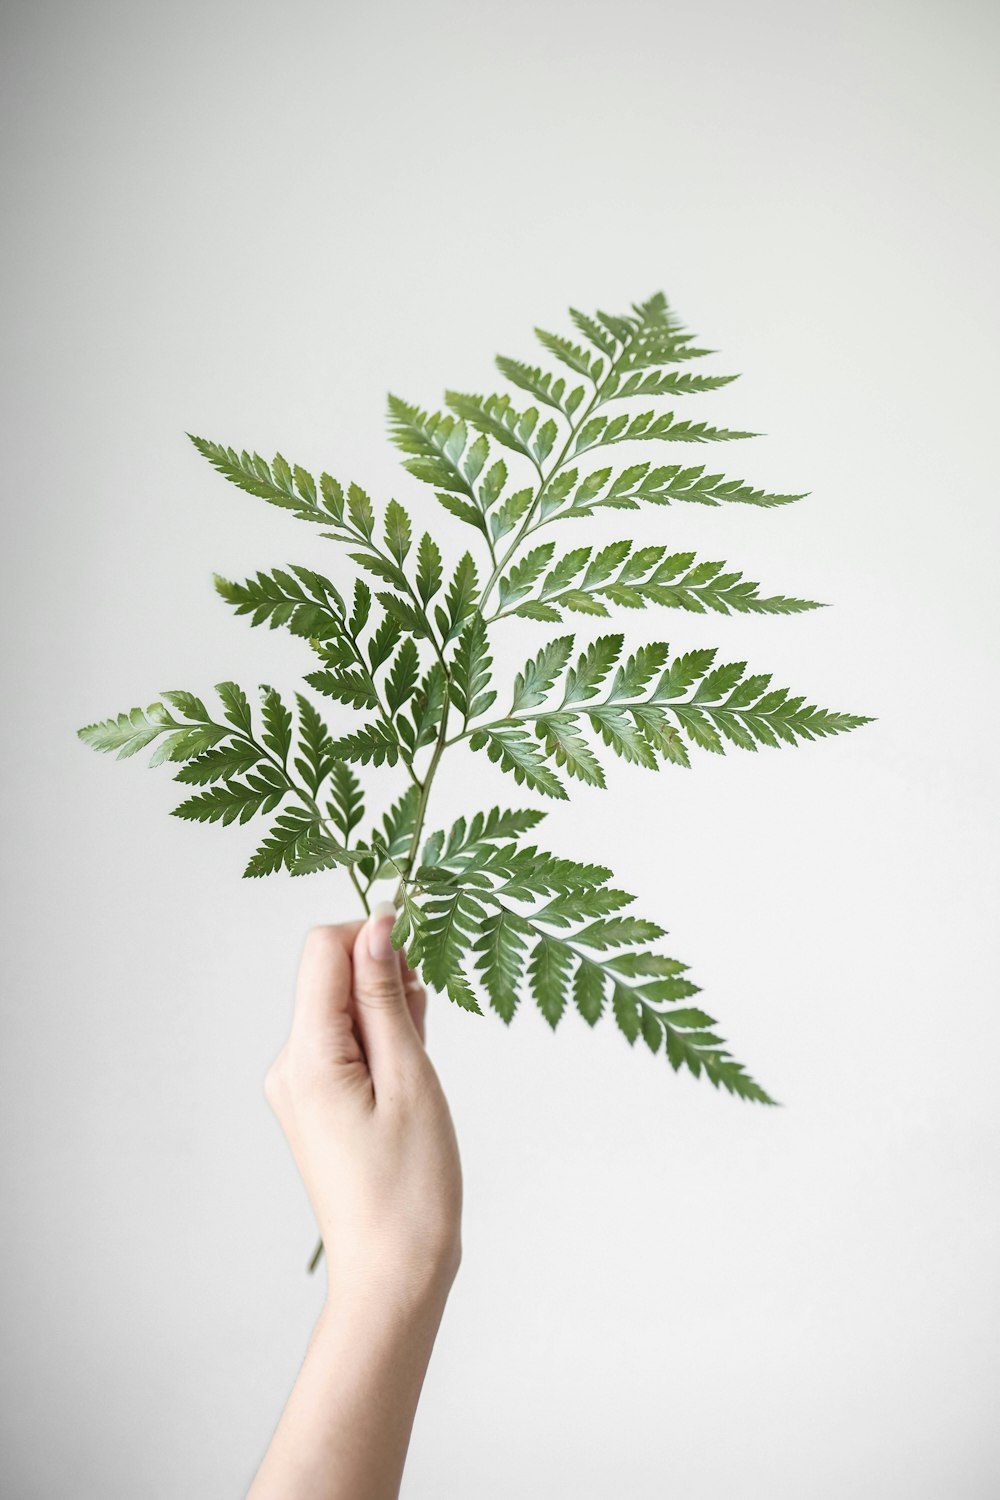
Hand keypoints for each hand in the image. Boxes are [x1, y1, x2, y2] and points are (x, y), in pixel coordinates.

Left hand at [264, 904, 462, 1303]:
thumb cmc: (411, 1187)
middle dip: (386, 979)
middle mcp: (289, 1065)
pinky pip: (344, 1044)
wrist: (393, 1274)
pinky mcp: (315, 1103)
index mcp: (306, 1056)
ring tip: (422, 1064)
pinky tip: (411, 1074)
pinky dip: (381, 1042)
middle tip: (428, 1026)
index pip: (324, 949)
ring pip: (342, 1010)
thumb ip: (386, 998)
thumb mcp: (410, 1079)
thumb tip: (376, 927)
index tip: (421, 959)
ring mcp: (298, 1086)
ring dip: (387, 1013)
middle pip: (331, 977)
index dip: (374, 937)